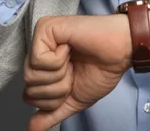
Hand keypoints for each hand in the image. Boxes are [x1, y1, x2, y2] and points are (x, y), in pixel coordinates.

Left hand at [22, 15, 131, 130]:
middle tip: (74, 70)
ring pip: (31, 75)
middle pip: (29, 86)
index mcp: (43, 67)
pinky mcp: (44, 28)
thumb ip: (51, 113)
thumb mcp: (74, 100)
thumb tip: (32, 129)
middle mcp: (38, 51)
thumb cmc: (102, 69)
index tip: (73, 81)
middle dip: (57, 88)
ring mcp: (39, 39)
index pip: (29, 96)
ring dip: (60, 75)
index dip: (53, 99)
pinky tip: (69, 47)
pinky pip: (38, 60)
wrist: (120, 52)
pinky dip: (58, 61)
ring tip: (73, 59)